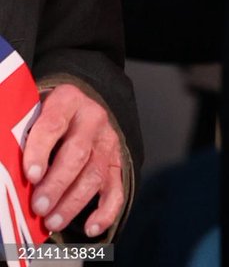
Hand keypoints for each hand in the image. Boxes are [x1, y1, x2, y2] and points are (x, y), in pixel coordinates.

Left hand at [24, 84, 123, 238]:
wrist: (79, 110)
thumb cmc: (46, 118)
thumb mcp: (34, 115)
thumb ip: (21, 137)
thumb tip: (6, 167)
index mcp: (67, 101)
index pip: (54, 123)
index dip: (41, 149)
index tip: (30, 175)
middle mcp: (92, 118)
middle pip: (77, 153)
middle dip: (57, 183)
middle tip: (38, 207)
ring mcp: (107, 141)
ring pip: (95, 174)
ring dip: (73, 202)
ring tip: (51, 222)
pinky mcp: (116, 163)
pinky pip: (116, 189)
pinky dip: (105, 212)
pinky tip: (90, 228)